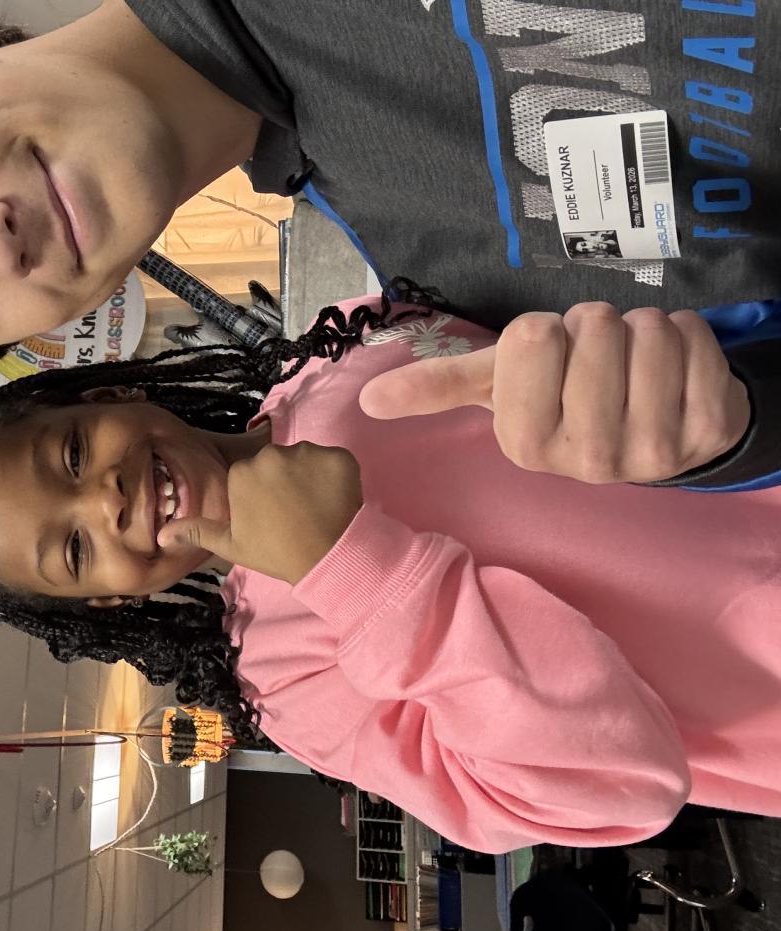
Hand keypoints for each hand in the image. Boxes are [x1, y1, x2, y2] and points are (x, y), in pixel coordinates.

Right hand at [157, 442, 361, 584]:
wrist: (326, 560)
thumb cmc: (275, 553)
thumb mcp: (231, 544)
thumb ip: (197, 531)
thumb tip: (161, 535)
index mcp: (241, 473)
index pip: (252, 474)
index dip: (263, 494)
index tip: (273, 514)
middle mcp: (270, 455)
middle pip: (278, 461)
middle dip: (285, 480)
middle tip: (296, 510)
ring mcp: (307, 453)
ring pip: (306, 458)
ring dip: (311, 476)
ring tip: (316, 506)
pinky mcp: (338, 456)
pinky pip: (335, 460)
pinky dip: (336, 476)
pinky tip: (335, 499)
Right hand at [359, 303, 749, 483]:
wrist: (653, 432)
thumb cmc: (565, 400)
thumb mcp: (499, 390)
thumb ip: (437, 388)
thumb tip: (367, 400)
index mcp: (523, 442)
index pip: (533, 338)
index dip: (544, 333)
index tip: (550, 362)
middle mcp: (586, 458)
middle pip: (594, 328)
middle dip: (596, 327)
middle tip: (597, 361)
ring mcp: (652, 450)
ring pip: (647, 330)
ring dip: (643, 328)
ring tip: (634, 362)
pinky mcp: (707, 431)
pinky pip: (696, 338)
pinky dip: (689, 334)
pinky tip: (676, 369)